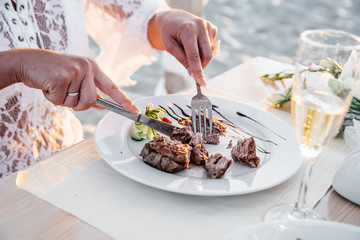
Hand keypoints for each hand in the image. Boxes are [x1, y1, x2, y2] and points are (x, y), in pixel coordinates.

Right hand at [8, 48, 139, 112]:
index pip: (112, 86)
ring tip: (55, 87)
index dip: (124, 100)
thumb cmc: (52, 72)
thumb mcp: (74, 77)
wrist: (26, 61)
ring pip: (77, 103)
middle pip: (92, 101)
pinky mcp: (61, 77)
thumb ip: (88, 90)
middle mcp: (87, 67)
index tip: (135, 110)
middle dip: (78, 104)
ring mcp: (75, 71)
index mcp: (92, 67)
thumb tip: (102, 105)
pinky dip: (52, 98)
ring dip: (64, 101)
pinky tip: (47, 85)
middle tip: (65, 94)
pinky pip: (61, 101)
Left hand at [148, 9, 217, 86]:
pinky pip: (211, 47)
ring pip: (210, 52)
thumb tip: (192, 73)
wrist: (173, 18)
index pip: (194, 55)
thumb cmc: (169, 33)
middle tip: (193, 71)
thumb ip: (181, 59)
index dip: (198, 71)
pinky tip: (195, 43)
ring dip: (201, 57)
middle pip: (207, 55)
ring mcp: (208, 26)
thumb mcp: (169, 46)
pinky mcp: (212, 28)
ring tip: (189, 49)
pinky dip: (204, 49)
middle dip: (201, 66)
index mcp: (188, 30)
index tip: (201, 83)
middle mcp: (200, 26)